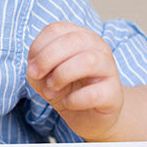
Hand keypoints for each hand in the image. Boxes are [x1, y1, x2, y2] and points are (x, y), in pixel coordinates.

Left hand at [26, 21, 123, 140]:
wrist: (88, 116)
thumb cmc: (65, 88)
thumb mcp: (43, 75)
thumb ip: (36, 67)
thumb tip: (35, 70)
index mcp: (79, 37)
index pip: (56, 29)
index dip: (38, 47)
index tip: (32, 67)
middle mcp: (98, 48)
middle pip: (73, 39)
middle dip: (47, 58)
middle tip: (37, 75)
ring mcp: (109, 70)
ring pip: (89, 60)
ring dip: (62, 74)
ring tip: (52, 87)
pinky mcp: (114, 94)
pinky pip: (94, 93)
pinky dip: (75, 99)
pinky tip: (68, 102)